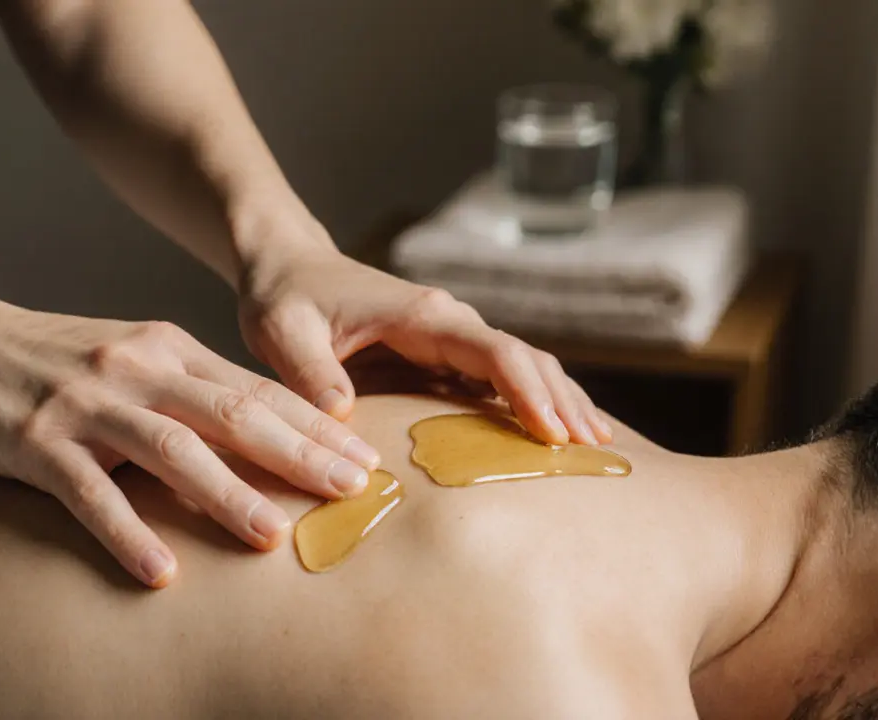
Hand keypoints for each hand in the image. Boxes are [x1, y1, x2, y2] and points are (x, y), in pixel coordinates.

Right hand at [0, 297, 380, 587]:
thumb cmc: (48, 359)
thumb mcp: (128, 358)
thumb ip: (185, 388)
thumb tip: (254, 434)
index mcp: (167, 348)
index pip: (255, 389)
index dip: (315, 426)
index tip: (366, 459)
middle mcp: (137, 368)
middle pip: (232, 414)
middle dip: (298, 453)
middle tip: (352, 491)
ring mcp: (88, 404)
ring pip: (171, 449)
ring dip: (226, 493)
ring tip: (272, 536)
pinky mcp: (37, 440)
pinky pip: (90, 492)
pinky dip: (127, 531)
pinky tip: (160, 571)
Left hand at [238, 240, 612, 445]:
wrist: (284, 268)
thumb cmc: (283, 297)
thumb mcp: (284, 332)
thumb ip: (311, 373)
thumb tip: (342, 416)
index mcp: (420, 315)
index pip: (493, 350)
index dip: (527, 390)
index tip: (553, 432)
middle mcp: (446, 321)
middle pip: (523, 358)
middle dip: (560, 401)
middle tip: (590, 451)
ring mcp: (448, 336)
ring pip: (521, 365)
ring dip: (558, 400)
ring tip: (593, 444)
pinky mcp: (440, 353)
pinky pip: (498, 375)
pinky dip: (532, 399)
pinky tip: (554, 431)